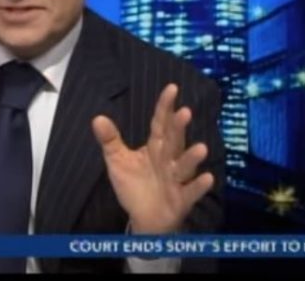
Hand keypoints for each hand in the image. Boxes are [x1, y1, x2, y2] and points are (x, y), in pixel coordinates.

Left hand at [92, 83, 213, 234]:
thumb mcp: (118, 160)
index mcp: (155, 147)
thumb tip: (97, 118)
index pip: (160, 123)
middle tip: (185, 112)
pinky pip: (191, 192)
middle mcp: (169, 159)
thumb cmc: (135, 185)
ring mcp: (176, 179)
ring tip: (201, 147)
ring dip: (192, 157)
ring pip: (185, 166)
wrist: (144, 217)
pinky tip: (207, 178)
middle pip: (174, 141)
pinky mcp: (181, 199)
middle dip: (179, 128)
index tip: (171, 88)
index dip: (165, 107)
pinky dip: (198, 186)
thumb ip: (110, 140)